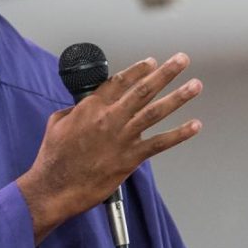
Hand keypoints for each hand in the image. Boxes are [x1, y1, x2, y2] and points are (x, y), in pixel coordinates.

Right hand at [18, 54, 201, 242]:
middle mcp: (110, 118)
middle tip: (181, 60)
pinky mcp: (130, 158)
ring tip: (195, 85)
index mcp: (91, 107)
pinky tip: (194, 126)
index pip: (120, 81)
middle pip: (143, 89)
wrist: (54, 186)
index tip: (151, 62)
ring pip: (156, 111)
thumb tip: (83, 107)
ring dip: (178, 96)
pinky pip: (160, 143)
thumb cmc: (53, 158)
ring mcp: (122, 137)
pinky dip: (179, 134)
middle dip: (166, 73)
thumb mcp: (56, 123)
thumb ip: (75, 110)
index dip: (138, 70)